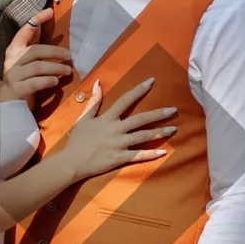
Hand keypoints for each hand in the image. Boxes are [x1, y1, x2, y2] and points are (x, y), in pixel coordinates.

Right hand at [0, 7, 72, 103]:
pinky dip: (47, 81)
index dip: (36, 20)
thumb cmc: (21, 78)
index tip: (49, 11)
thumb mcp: (26, 60)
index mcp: (13, 50)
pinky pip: (35, 83)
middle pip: (35, 51)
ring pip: (37, 67)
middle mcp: (11, 61)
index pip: (24, 31)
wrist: (6, 103)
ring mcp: (13, 75)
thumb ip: (34, 42)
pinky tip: (56, 81)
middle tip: (69, 56)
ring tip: (67, 70)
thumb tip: (46, 18)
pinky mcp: (17, 90)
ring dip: (55, 68)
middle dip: (55, 52)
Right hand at [62, 78, 177, 180]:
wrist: (71, 162)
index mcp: (107, 118)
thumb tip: (99, 83)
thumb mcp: (84, 118)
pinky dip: (151, 154)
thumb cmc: (77, 141)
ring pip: (143, 136)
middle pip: (140, 119)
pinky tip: (163, 152)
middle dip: (158, 114)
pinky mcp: (119, 158)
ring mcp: (119, 144)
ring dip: (159, 132)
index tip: (152, 81)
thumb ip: (94, 101)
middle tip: (173, 110)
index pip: (125, 100)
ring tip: (173, 129)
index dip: (139, 90)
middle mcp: (116, 129)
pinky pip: (138, 156)